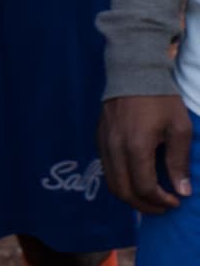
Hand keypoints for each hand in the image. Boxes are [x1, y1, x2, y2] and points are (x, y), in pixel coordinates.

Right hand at [100, 93, 191, 212]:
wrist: (132, 72)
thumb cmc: (161, 99)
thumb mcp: (179, 128)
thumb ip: (179, 161)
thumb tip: (182, 191)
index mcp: (136, 146)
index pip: (144, 187)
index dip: (161, 200)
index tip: (176, 201)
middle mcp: (115, 148)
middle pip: (123, 190)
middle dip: (144, 205)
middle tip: (163, 207)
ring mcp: (103, 143)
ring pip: (111, 183)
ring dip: (131, 196)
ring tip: (150, 197)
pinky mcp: (99, 138)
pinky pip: (107, 169)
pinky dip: (121, 181)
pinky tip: (137, 178)